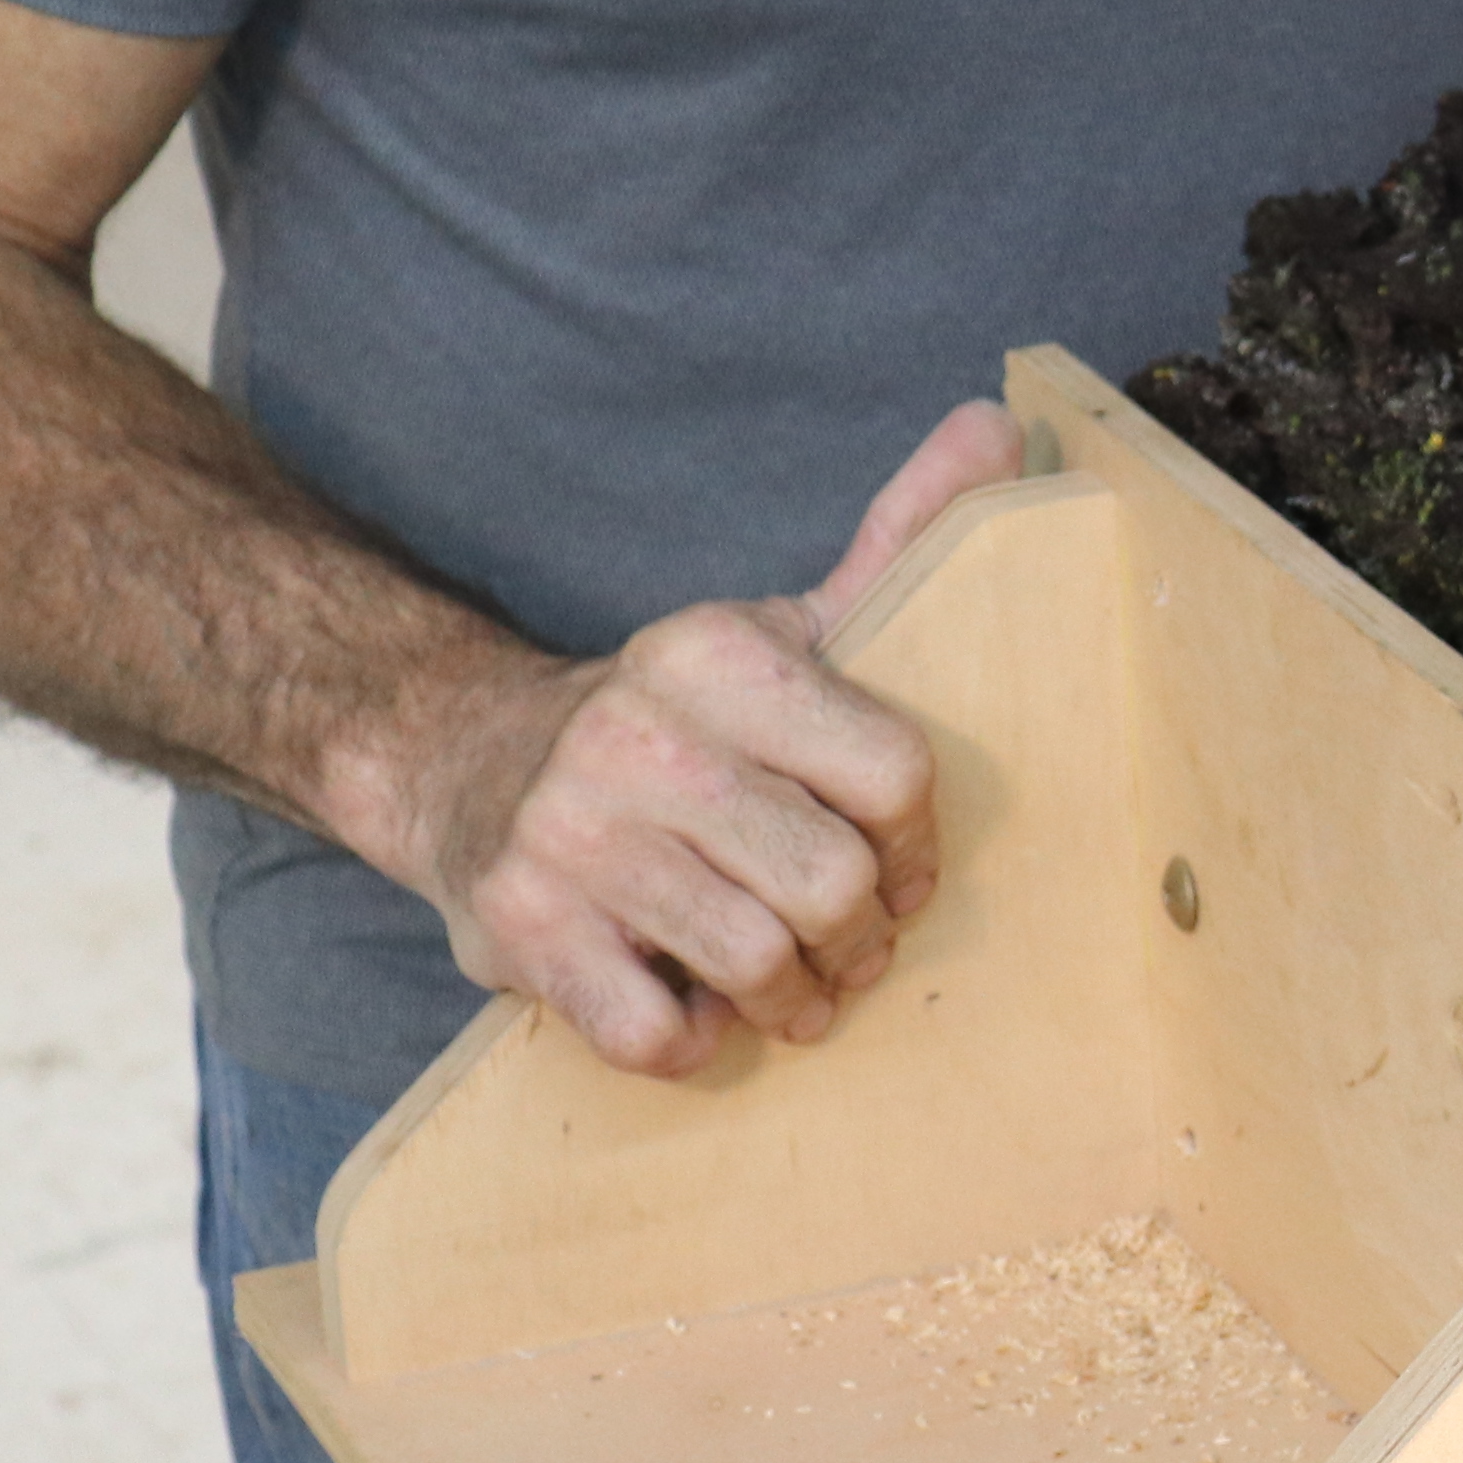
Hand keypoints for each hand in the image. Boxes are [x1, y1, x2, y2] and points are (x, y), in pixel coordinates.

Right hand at [366, 401, 1027, 1079]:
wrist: (462, 761)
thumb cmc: (678, 720)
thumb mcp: (787, 624)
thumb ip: (900, 537)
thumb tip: (1000, 422)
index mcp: (717, 653)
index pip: (895, 775)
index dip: (915, 848)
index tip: (896, 870)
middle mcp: (638, 735)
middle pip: (832, 885)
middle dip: (857, 942)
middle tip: (845, 952)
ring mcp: (570, 835)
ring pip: (755, 965)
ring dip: (787, 999)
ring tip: (782, 988)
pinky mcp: (521, 928)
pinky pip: (656, 1033)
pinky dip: (691, 1040)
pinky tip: (687, 1002)